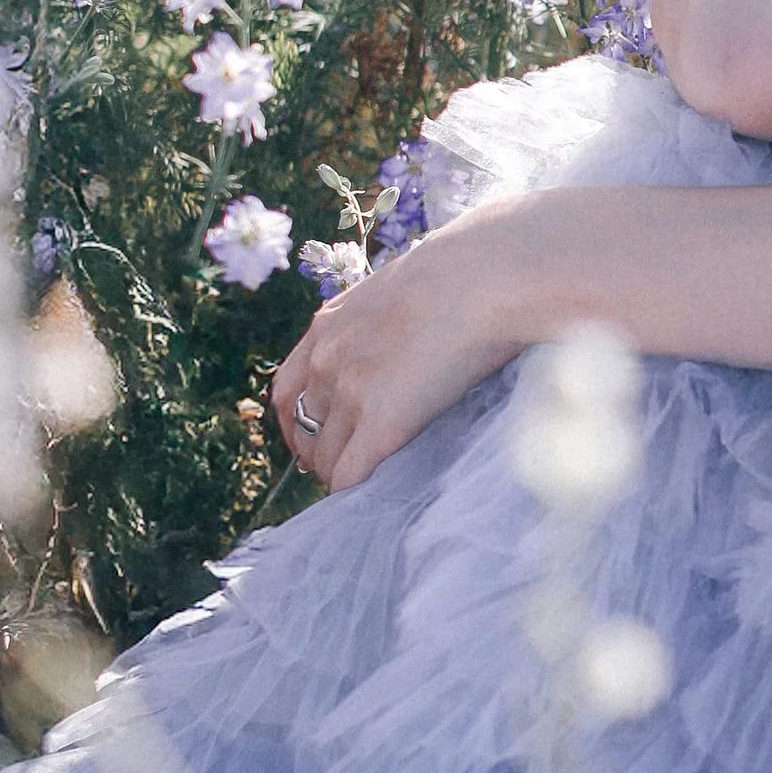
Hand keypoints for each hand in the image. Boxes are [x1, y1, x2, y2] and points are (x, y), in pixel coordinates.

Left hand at [272, 202, 537, 492]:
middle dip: (318, 453)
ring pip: (324, 457)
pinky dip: (356, 491)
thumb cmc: (463, 276)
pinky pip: (350, 474)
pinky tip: (374, 497)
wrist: (483, 278)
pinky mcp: (381, 423)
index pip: (288, 390)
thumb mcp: (398, 290)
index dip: (298, 421)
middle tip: (343, 468)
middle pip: (302, 429)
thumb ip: (381, 321)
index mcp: (327, 328)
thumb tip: (400, 338)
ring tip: (365, 487)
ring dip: (338, 474)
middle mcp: (326, 362)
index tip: (316, 437)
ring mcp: (349, 394)